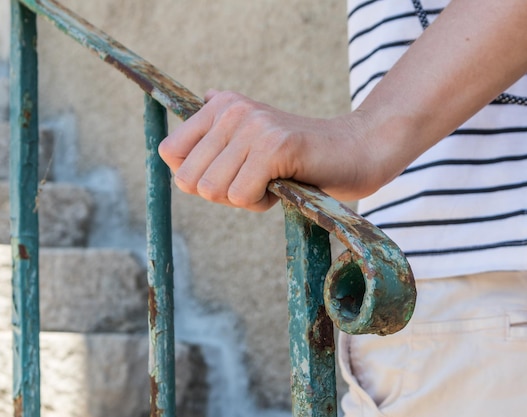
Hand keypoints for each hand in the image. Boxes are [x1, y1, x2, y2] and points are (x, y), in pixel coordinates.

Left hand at [158, 90, 395, 211]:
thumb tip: (169, 150)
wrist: (356, 150)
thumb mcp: (251, 141)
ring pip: (212, 190)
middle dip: (221, 193)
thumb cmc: (299, 156)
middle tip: (255, 181)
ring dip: (243, 198)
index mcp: (220, 105)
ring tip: (271, 181)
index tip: (230, 175)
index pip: (171, 153)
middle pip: (189, 179)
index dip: (195, 178)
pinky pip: (241, 196)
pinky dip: (261, 203)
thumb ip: (213, 139)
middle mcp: (232, 109)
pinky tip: (283, 185)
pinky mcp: (275, 147)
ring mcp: (254, 126)